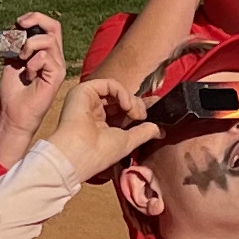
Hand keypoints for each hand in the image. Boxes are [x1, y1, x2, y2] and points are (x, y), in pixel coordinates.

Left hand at [0, 14, 66, 159]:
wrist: (13, 114)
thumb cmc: (13, 92)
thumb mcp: (11, 61)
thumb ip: (16, 44)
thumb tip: (16, 27)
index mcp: (45, 53)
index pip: (49, 27)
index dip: (35, 18)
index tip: (18, 22)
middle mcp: (55, 58)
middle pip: (54, 27)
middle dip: (36, 20)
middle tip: (20, 26)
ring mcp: (58, 66)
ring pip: (49, 40)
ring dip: (29, 45)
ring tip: (21, 60)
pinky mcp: (57, 76)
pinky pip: (46, 57)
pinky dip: (32, 62)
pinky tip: (28, 75)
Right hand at [42, 73, 161, 183]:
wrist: (78, 154)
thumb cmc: (98, 153)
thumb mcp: (128, 142)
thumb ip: (144, 132)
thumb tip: (160, 129)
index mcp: (102, 124)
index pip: (123, 111)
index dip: (139, 110)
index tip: (154, 113)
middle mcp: (94, 111)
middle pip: (122, 100)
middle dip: (137, 106)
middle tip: (143, 117)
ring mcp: (89, 100)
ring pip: (117, 91)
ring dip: (132, 100)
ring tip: (135, 114)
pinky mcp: (84, 90)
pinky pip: (109, 84)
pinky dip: (122, 92)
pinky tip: (127, 106)